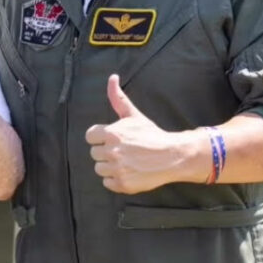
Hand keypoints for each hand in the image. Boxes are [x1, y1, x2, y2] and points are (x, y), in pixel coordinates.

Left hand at [85, 75, 185, 193]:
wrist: (172, 156)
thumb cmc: (151, 134)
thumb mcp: (133, 115)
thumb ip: (118, 97)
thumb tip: (112, 77)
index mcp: (111, 133)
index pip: (90, 137)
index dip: (101, 138)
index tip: (115, 139)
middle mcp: (112, 151)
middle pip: (94, 154)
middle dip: (106, 152)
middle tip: (124, 151)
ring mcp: (117, 169)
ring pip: (99, 169)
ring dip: (110, 167)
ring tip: (127, 161)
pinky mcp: (123, 184)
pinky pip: (107, 183)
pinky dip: (116, 180)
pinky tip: (129, 172)